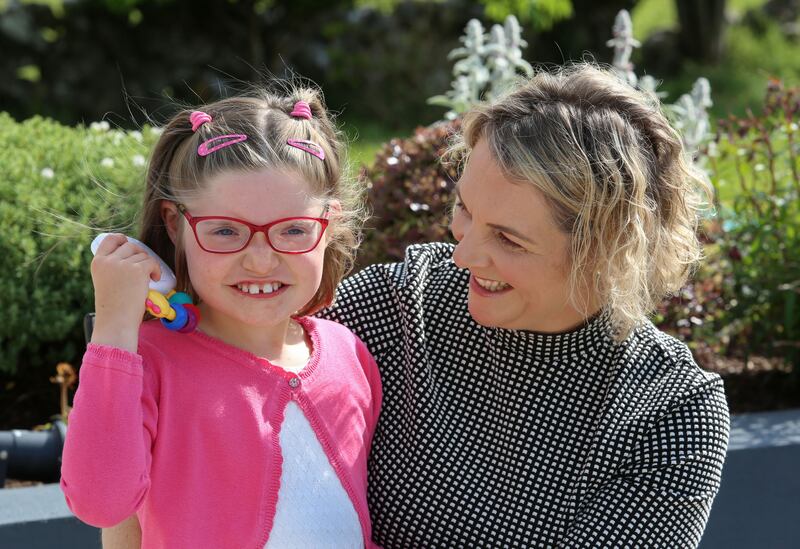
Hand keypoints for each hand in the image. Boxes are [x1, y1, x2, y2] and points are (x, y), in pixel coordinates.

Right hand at [90, 234, 161, 352]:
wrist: (116, 322)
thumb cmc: (114, 307)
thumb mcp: (106, 281)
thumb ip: (113, 267)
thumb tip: (132, 253)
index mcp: (97, 263)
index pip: (110, 239)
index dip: (121, 239)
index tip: (128, 243)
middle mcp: (108, 261)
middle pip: (130, 245)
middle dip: (139, 254)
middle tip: (143, 268)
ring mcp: (122, 264)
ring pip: (142, 254)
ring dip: (148, 265)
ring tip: (147, 279)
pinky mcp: (137, 270)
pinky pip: (152, 262)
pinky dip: (156, 270)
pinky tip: (154, 280)